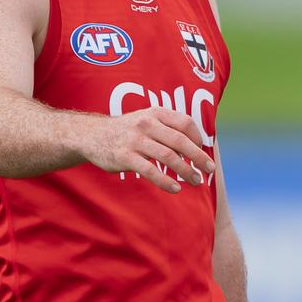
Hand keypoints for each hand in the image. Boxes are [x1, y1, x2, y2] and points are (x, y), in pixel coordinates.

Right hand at [81, 107, 215, 192]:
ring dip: (186, 171)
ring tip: (196, 181)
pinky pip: (150, 171)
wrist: (92, 135)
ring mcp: (135, 140)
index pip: (185, 123)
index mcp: (155, 113)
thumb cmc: (127, 130)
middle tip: (209, 169)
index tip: (202, 152)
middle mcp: (146, 124)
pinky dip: (165, 181)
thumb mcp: (146, 119)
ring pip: (168, 157)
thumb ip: (168, 128)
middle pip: (180, 141)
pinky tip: (175, 188)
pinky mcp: (125, 157)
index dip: (198, 138)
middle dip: (198, 157)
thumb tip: (196, 145)